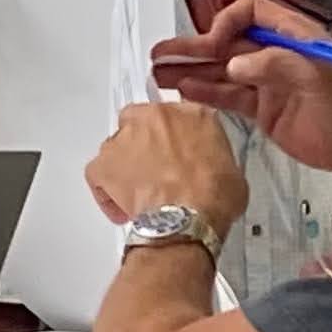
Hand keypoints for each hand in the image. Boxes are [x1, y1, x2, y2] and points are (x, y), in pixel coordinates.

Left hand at [84, 99, 249, 236]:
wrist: (188, 217)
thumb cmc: (213, 197)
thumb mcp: (234, 172)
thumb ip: (217, 161)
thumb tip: (215, 174)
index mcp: (193, 114)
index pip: (180, 118)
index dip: (176, 140)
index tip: (178, 156)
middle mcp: (156, 116)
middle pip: (143, 124)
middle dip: (146, 145)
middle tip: (155, 172)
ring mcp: (126, 137)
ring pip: (118, 147)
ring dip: (126, 166)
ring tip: (140, 194)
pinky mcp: (104, 162)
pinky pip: (97, 173)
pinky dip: (105, 191)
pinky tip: (122, 209)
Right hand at [150, 0, 331, 179]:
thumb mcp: (318, 75)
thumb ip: (276, 64)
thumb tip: (235, 63)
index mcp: (292, 35)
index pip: (251, 13)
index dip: (227, 22)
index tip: (214, 42)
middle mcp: (275, 55)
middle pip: (228, 43)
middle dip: (194, 47)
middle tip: (161, 52)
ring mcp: (267, 83)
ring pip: (222, 71)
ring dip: (192, 70)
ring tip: (158, 72)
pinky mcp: (263, 110)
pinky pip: (229, 97)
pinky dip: (205, 93)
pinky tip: (182, 90)